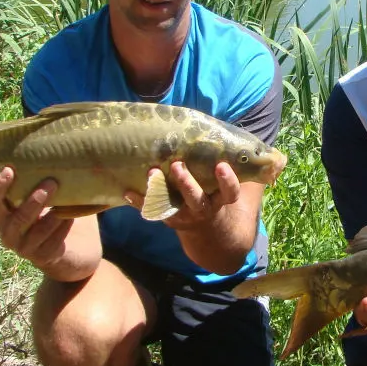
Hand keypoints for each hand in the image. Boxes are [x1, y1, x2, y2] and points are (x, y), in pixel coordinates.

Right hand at [0, 166, 100, 280]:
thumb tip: (43, 148)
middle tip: (51, 182)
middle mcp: (7, 234)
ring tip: (65, 200)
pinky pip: (54, 241)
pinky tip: (72, 216)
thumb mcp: (36, 200)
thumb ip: (33, 183)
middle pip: (17, 219)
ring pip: (37, 231)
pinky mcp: (43, 257)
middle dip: (34, 201)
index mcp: (1, 217)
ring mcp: (24, 248)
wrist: (65, 249)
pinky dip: (63, 227)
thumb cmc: (47, 214)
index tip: (9, 170)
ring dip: (53, 214)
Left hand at [125, 161, 241, 229]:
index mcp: (221, 200)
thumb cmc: (217, 193)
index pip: (229, 193)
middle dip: (188, 183)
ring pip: (174, 205)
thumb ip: (232, 166)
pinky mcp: (168, 217)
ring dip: (162, 190)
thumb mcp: (227, 185)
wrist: (206, 229)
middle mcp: (204, 209)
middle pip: (197, 199)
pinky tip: (128, 191)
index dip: (227, 181)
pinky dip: (140, 202)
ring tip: (152, 172)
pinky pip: (153, 210)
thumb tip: (238, 136)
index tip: (221, 166)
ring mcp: (184, 215)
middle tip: (178, 165)